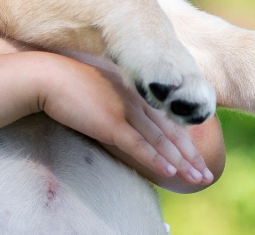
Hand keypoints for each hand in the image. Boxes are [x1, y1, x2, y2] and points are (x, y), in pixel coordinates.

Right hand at [37, 54, 214, 186]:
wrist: (47, 75)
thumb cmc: (66, 81)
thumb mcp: (98, 87)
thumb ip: (113, 99)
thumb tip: (118, 115)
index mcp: (134, 91)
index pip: (166, 120)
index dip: (184, 139)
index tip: (197, 155)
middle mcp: (135, 100)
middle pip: (170, 132)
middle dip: (191, 156)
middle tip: (207, 175)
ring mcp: (124, 111)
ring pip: (160, 141)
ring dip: (181, 163)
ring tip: (198, 179)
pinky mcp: (110, 123)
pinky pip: (138, 145)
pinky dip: (155, 159)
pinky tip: (170, 171)